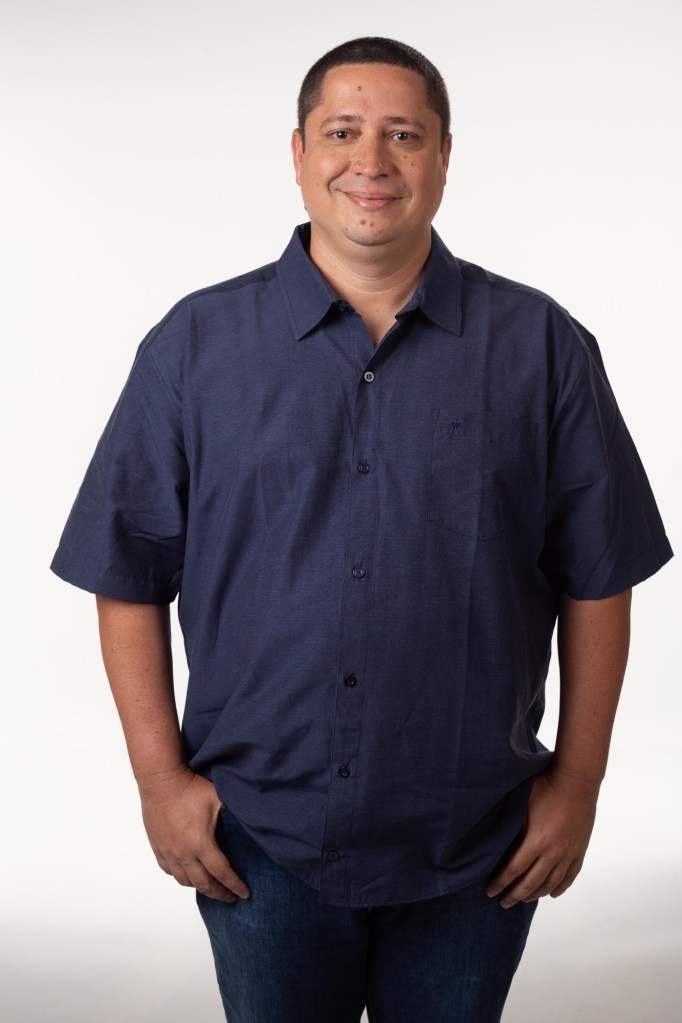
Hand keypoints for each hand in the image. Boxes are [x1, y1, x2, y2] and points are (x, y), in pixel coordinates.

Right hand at [138, 767, 249, 902]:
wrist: (161, 781)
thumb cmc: (191, 787)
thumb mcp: (219, 798)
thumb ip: (234, 813)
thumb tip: (251, 819)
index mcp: (201, 844)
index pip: (222, 873)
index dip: (235, 886)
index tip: (245, 894)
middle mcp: (184, 854)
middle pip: (203, 884)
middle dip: (219, 894)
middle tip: (230, 898)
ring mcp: (168, 852)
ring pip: (184, 881)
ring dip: (199, 887)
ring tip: (210, 886)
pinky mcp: (158, 847)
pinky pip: (168, 870)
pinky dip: (180, 876)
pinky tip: (187, 873)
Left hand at [486, 771, 597, 908]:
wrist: (577, 781)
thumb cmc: (546, 786)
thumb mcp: (522, 804)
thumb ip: (512, 825)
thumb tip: (496, 837)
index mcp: (536, 841)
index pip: (514, 870)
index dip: (501, 883)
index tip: (490, 892)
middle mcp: (553, 853)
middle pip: (531, 883)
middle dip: (515, 895)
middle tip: (503, 903)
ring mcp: (569, 854)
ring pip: (551, 884)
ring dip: (536, 894)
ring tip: (524, 899)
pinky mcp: (579, 850)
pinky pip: (570, 876)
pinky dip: (560, 888)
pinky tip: (551, 893)